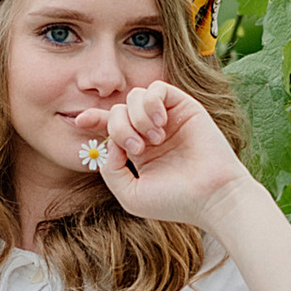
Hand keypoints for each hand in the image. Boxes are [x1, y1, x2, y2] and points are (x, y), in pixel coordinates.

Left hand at [90, 81, 253, 234]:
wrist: (212, 197)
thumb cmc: (175, 201)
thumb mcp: (130, 194)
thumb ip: (110, 169)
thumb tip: (109, 142)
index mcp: (138, 150)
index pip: (110, 126)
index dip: (93, 119)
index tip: (79, 121)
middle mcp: (151, 131)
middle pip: (117, 110)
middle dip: (118, 127)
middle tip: (137, 149)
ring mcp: (168, 118)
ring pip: (134, 97)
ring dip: (136, 118)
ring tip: (154, 140)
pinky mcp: (184, 107)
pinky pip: (157, 88)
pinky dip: (151, 103)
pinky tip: (160, 125)